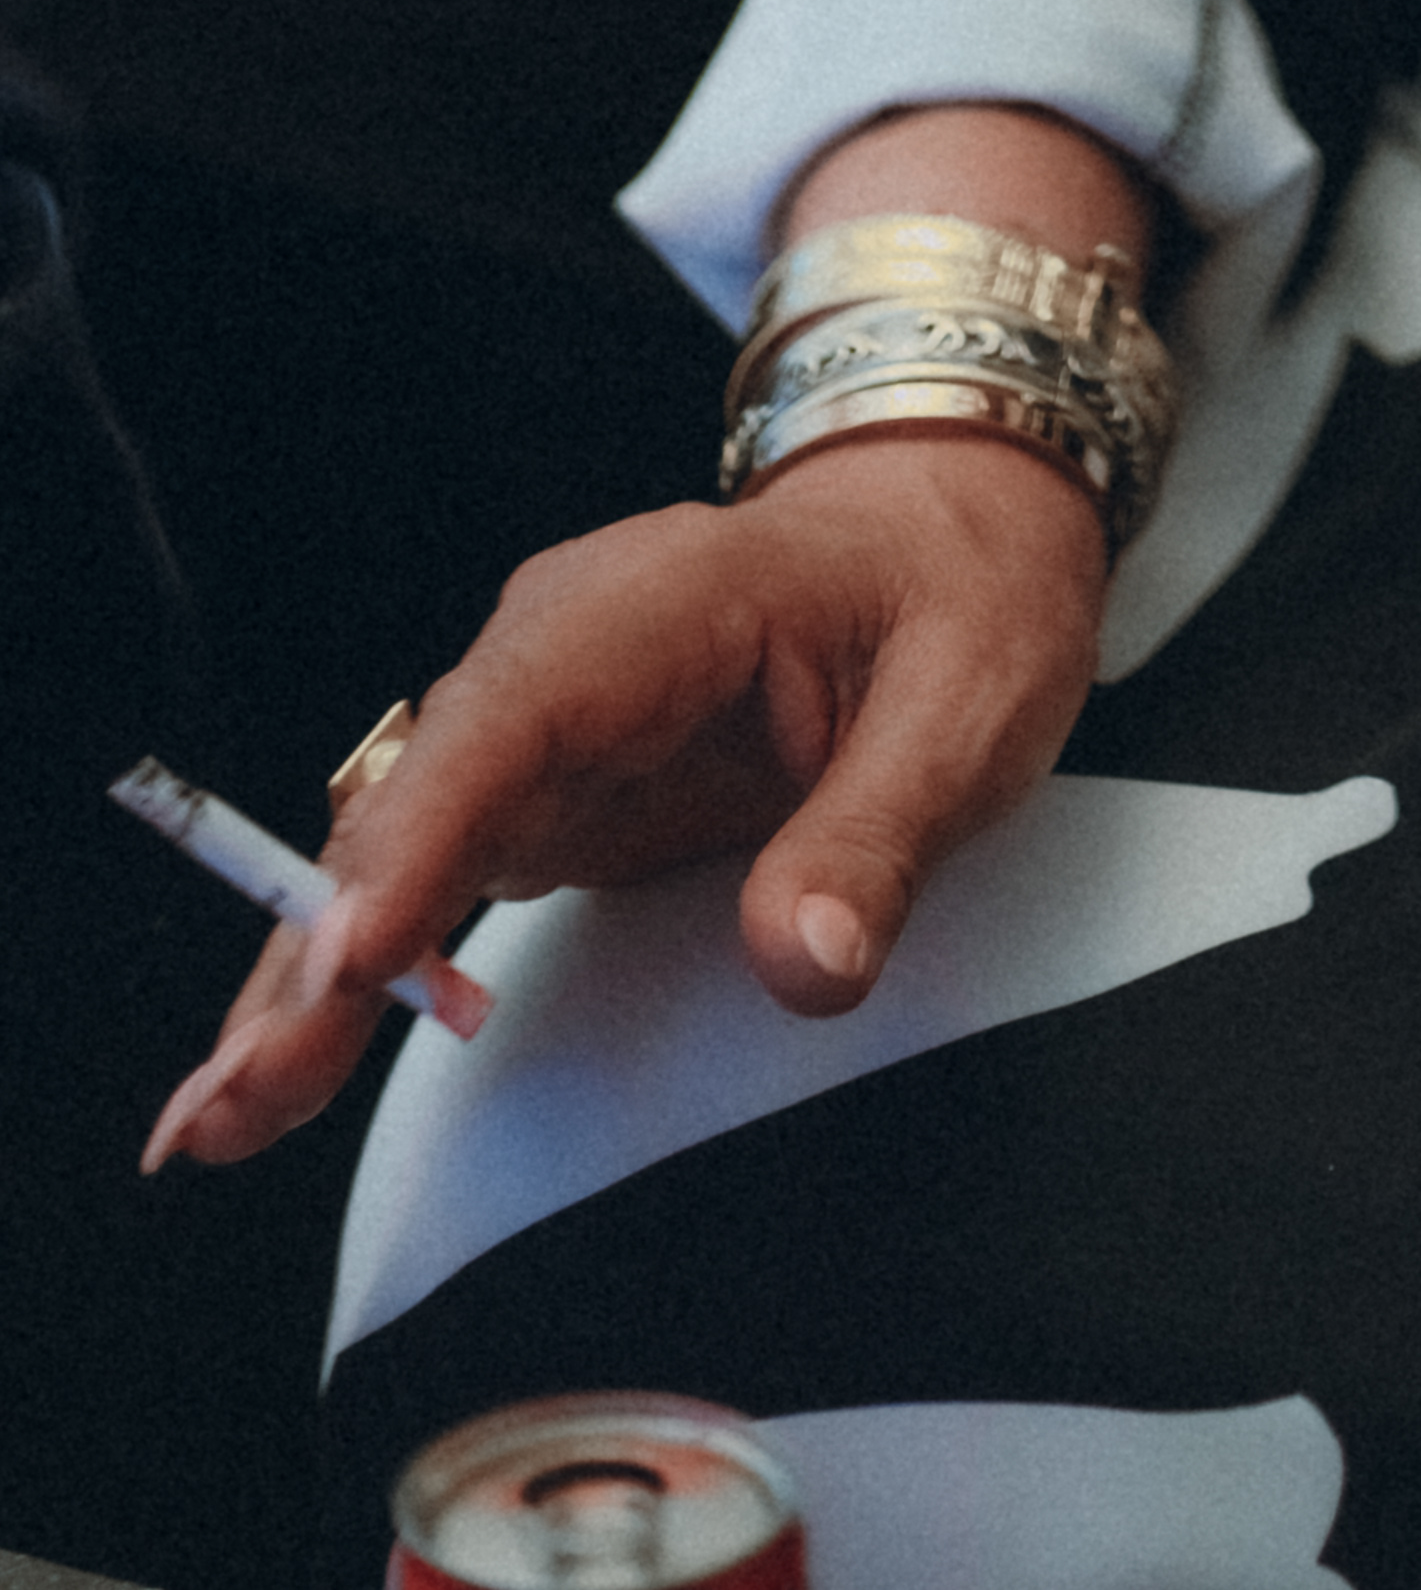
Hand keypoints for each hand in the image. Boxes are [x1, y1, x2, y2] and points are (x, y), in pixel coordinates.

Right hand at [140, 423, 1107, 1171]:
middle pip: (417, 797)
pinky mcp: (540, 783)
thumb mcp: (969, 704)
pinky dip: (350, 971)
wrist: (946, 531)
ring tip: (217, 1123)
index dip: (422, 841)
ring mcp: (538, 716)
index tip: (354, 962)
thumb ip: (881, 831)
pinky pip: (424, 878)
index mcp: (660, 599)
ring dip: (304, 980)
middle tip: (240, 1102)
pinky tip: (282, 1067)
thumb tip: (802, 968)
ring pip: (392, 849)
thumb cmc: (956, 599)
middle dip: (321, 948)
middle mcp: (564, 647)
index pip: (512, 716)